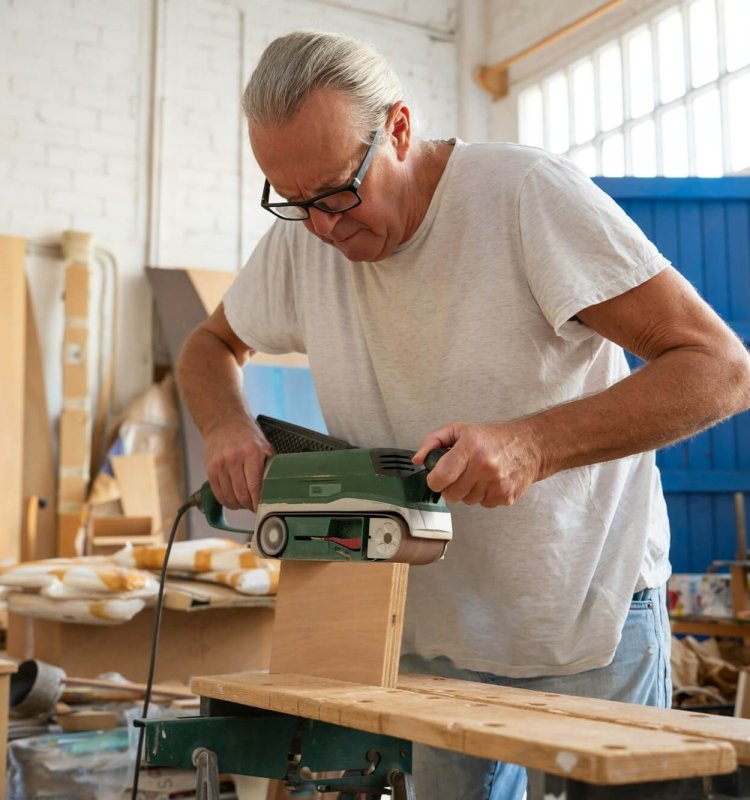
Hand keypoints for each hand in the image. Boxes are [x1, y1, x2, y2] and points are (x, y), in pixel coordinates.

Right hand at [203, 420, 274, 510]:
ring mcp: (220, 465)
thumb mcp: (265, 448)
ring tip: (244, 503)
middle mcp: (234, 459)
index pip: (255, 486)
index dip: (258, 502)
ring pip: (229, 496)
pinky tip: (233, 500)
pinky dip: (226, 501)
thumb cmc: (247, 437)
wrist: (224, 423)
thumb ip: (269, 467)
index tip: (262, 509)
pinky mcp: (210, 469)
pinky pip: (218, 493)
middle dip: (249, 506)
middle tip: (254, 507)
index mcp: (252, 453)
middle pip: (241, 494)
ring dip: (238, 505)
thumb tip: (275, 489)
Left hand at [413, 420, 542, 506]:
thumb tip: (418, 460)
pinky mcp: (506, 496)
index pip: (441, 477)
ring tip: (477, 475)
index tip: (437, 477)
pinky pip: (483, 504)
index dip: (434, 481)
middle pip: (451, 495)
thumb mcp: (459, 430)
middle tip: (459, 475)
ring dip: (468, 491)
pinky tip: (489, 481)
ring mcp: (497, 483)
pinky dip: (483, 496)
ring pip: (467, 501)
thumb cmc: (491, 438)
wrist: (528, 446)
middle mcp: (484, 466)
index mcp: (470, 448)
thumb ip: (433, 442)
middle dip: (450, 487)